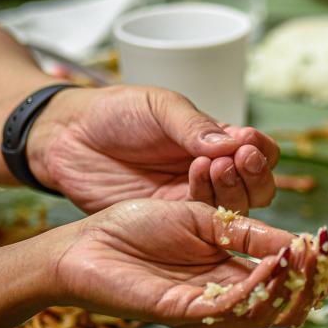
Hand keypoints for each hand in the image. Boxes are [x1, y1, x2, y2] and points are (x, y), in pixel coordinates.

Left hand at [27, 86, 278, 213]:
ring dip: (234, 187)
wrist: (67, 138)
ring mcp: (193, 198)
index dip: (261, 149)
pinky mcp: (173, 220)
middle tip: (238, 159)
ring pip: (237, 206)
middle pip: (257, 185)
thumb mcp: (159, 107)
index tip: (248, 142)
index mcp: (216, 140)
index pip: (259, 150)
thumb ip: (195, 126)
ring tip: (214, 166)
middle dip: (255, 174)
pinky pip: (204, 220)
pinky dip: (208, 201)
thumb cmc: (113, 113)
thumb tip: (236, 143)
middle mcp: (212, 172)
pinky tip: (196, 179)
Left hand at [52, 200, 327, 327]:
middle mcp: (222, 297)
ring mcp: (204, 309)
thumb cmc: (135, 224)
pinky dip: (261, 283)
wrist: (82, 239)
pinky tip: (279, 259)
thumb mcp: (204, 217)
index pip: (287, 280)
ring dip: (294, 282)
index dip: (321, 269)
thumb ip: (248, 232)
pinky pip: (231, 305)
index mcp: (230, 273)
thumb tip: (300, 242)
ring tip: (314, 254)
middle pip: (284, 302)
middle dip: (317, 281)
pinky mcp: (182, 312)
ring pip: (264, 309)